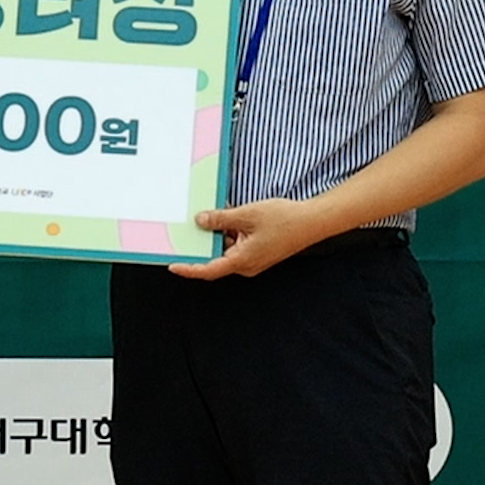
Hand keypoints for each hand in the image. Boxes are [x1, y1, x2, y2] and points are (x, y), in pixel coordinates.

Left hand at [170, 197, 331, 279]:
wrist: (312, 221)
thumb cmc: (284, 220)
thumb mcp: (246, 215)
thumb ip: (221, 219)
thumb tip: (201, 221)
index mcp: (242, 260)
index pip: (208, 270)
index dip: (189, 269)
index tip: (172, 265)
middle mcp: (246, 265)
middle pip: (216, 258)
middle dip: (204, 243)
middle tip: (189, 229)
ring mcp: (253, 259)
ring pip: (227, 249)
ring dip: (219, 234)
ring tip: (215, 215)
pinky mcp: (258, 252)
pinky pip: (238, 244)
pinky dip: (231, 232)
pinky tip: (230, 216)